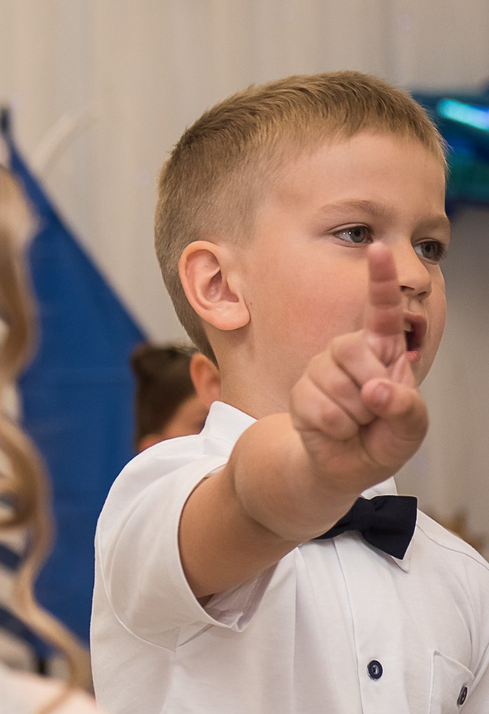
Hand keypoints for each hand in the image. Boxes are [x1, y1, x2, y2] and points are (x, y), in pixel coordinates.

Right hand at [285, 243, 427, 495]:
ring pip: (336, 383)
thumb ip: (406, 407)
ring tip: (357, 423)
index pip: (382, 309)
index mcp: (384, 349)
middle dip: (370, 386)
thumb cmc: (382, 439)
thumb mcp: (411, 427)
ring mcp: (321, 371)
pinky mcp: (301, 393)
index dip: (380, 279)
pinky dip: (337, 429)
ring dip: (354, 416)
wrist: (344, 465)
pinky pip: (320, 408)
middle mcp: (349, 352)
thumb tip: (376, 390)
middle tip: (375, 412)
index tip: (378, 248)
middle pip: (353, 348)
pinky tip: (338, 431)